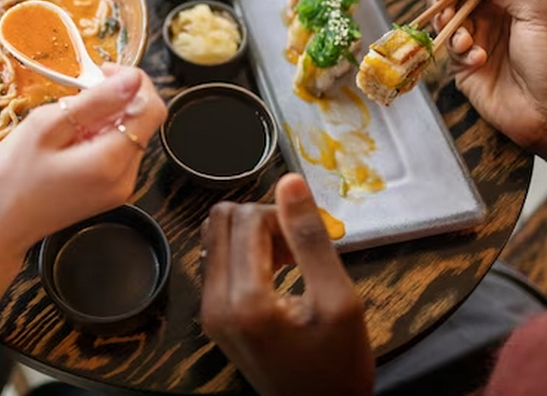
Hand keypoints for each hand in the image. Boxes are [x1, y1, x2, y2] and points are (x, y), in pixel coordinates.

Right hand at [0, 65, 166, 256]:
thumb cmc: (11, 179)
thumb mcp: (46, 127)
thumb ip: (96, 101)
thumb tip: (133, 79)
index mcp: (112, 160)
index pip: (152, 108)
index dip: (133, 82)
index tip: (100, 73)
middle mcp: (126, 177)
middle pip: (143, 121)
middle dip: (117, 99)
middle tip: (76, 94)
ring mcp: (119, 188)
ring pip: (130, 135)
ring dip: (106, 118)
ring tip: (67, 121)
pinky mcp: (109, 192)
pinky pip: (116, 152)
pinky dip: (99, 137)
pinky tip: (69, 140)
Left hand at [200, 174, 373, 395]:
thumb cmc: (338, 364)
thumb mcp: (338, 300)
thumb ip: (310, 238)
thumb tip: (290, 181)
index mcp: (245, 300)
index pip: (246, 218)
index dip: (282, 215)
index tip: (311, 237)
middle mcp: (214, 302)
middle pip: (222, 219)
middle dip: (263, 220)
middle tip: (298, 246)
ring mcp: (208, 310)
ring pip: (215, 234)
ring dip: (252, 234)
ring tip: (290, 259)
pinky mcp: (211, 314)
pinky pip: (217, 258)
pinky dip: (245, 252)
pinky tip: (276, 271)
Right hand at [434, 0, 546, 170]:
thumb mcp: (535, 11)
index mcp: (512, 3)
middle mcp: (493, 21)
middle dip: (447, 2)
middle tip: (446, 9)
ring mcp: (477, 45)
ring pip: (447, 24)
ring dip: (452, 29)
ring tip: (468, 42)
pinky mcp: (465, 70)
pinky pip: (449, 51)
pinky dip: (459, 52)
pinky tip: (477, 60)